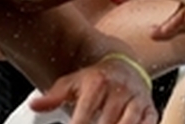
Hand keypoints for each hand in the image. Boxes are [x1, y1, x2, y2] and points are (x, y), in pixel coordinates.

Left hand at [28, 55, 155, 123]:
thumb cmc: (94, 79)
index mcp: (98, 82)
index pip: (85, 115)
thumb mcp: (72, 83)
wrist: (124, 65)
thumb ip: (53, 97)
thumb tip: (34, 105)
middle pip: (107, 123)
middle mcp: (120, 89)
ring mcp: (137, 100)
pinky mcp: (150, 109)